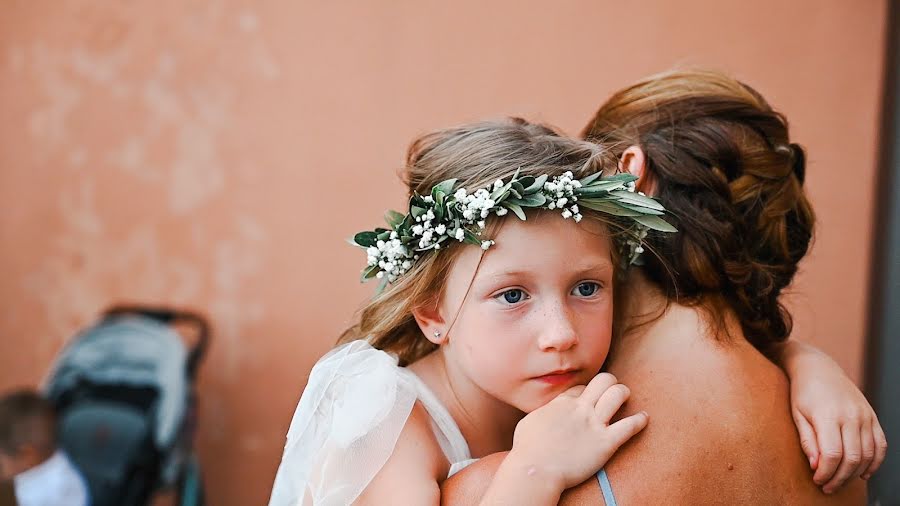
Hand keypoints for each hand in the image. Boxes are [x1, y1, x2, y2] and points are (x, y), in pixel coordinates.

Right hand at [508, 373, 647, 489]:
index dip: (586, 391)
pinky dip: (640, 420)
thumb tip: (547, 413)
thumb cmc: (527, 451)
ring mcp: (594, 424)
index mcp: (561, 403)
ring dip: (623, 393)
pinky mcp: (606, 443)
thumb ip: (543, 414)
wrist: (536, 470)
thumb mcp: (529, 422)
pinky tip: (644, 418)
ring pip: (617, 395)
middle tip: (612, 390)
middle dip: (609, 383)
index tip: (587, 399)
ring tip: (626, 397)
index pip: (581, 387)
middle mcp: (580, 408)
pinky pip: (630, 426)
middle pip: (602, 381)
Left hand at [786, 343, 887, 492]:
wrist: (817, 368)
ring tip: (840, 481)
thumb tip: (816, 466)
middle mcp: (851, 416)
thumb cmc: (802, 393)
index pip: (833, 454)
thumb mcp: (797, 415)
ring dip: (855, 474)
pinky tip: (862, 473)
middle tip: (827, 487)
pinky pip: (880, 445)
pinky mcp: (872, 416)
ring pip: (868, 455)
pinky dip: (875, 462)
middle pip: (852, 458)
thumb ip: (807, 441)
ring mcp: (865, 416)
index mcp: (828, 416)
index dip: (826, 473)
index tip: (817, 480)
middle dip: (840, 478)